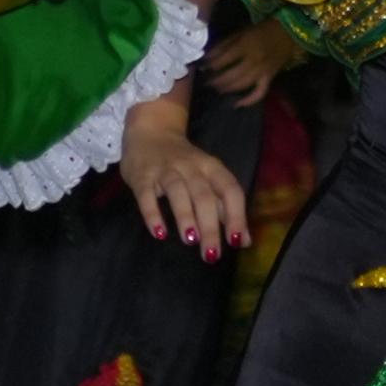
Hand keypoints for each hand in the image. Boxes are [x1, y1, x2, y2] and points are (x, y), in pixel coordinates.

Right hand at [120, 111, 247, 254]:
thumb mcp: (207, 177)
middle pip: (204, 195)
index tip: (236, 242)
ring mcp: (165, 169)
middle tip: (211, 254)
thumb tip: (243, 240)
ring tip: (190, 240)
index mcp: (211, 168)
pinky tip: (159, 233)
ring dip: (185, 216)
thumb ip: (224, 206)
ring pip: (178, 191)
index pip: (229, 190)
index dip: (235, 215)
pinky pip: (147, 195)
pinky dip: (153, 214)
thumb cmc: (183, 162)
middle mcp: (191, 167)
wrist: (149, 130)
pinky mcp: (142, 176)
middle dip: (210, 226)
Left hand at [202, 19, 301, 103]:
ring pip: (242, 85)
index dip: (211, 65)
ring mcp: (262, 71)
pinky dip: (248, 101)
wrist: (287, 33)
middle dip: (216, 80)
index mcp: (245, 46)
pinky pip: (259, 93)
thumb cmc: (260, 30)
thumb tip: (207, 57)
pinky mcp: (269, 78)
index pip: (224, 59)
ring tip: (217, 89)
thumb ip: (224, 45)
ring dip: (227, 89)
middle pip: (231, 75)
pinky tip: (237, 104)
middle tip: (206, 83)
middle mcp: (253, 61)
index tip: (202, 68)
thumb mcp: (240, 32)